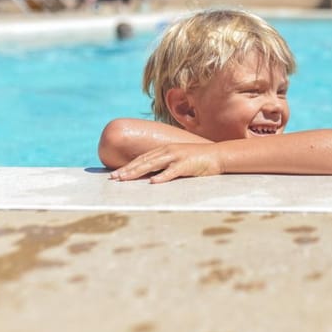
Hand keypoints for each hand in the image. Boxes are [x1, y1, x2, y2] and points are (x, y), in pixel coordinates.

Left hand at [109, 143, 223, 183]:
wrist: (218, 155)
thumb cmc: (198, 160)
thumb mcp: (178, 160)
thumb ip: (165, 165)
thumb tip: (150, 175)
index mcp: (165, 150)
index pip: (142, 158)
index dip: (128, 166)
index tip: (115, 175)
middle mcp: (168, 151)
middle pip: (144, 161)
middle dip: (127, 170)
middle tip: (114, 178)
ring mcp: (177, 157)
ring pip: (153, 164)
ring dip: (138, 172)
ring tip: (125, 179)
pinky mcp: (187, 165)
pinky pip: (172, 172)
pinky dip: (162, 176)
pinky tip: (153, 182)